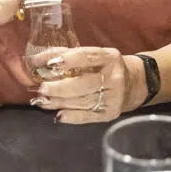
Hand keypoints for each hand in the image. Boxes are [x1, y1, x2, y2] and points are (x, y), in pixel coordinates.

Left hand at [27, 47, 148, 124]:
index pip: (87, 57)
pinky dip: (71, 116)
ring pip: (82, 101)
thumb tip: (37, 59)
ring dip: (59, 102)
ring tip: (43, 101)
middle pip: (84, 84)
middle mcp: (114, 77)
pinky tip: (59, 114)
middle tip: (42, 88)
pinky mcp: (110, 113)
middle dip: (60, 87)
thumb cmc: (105, 67)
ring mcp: (114, 97)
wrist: (133, 83)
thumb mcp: (94, 56)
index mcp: (110, 57)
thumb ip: (69, 55)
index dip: (68, 60)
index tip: (50, 64)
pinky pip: (88, 116)